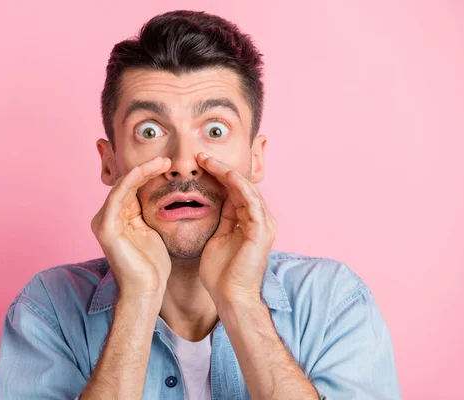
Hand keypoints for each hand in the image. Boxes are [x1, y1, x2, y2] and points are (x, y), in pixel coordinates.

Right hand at [91, 157, 171, 298]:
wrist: (148, 290)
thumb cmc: (153, 265)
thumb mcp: (153, 230)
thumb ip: (150, 211)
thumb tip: (162, 191)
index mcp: (118, 217)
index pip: (132, 187)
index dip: (148, 172)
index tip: (169, 164)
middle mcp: (107, 216)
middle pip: (126, 183)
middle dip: (147, 168)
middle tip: (167, 159)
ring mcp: (103, 221)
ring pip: (123, 185)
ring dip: (143, 170)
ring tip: (163, 162)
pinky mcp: (105, 227)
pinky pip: (119, 195)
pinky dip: (133, 180)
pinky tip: (148, 170)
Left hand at [196, 153, 276, 304]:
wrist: (230, 298)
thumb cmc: (221, 274)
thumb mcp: (217, 238)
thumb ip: (221, 220)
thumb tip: (215, 200)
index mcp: (250, 222)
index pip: (234, 191)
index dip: (218, 176)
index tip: (199, 164)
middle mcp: (260, 219)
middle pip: (240, 186)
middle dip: (220, 169)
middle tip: (201, 155)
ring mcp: (264, 223)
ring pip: (245, 188)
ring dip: (226, 172)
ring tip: (207, 160)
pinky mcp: (262, 229)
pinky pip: (250, 200)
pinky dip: (237, 185)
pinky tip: (223, 173)